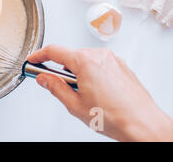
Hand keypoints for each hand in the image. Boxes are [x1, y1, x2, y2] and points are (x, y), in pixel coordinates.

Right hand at [27, 45, 172, 141]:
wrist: (143, 124)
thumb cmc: (115, 117)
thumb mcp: (75, 105)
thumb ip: (55, 88)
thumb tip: (44, 79)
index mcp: (85, 61)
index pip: (54, 51)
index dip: (39, 55)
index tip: (33, 60)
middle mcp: (99, 56)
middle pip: (70, 56)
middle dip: (60, 69)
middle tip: (55, 85)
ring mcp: (112, 60)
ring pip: (85, 60)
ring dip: (77, 73)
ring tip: (83, 95)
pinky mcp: (121, 66)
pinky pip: (99, 64)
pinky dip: (92, 74)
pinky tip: (96, 93)